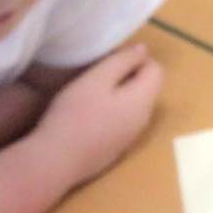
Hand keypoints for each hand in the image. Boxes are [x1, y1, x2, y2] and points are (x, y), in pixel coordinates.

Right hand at [33, 43, 163, 188]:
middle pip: (146, 88)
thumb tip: (143, 50)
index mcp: (144, 100)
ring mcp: (131, 137)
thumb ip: (122, 61)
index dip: (135, 60)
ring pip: (133, 105)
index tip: (108, 63)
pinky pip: (121, 122)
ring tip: (89, 95)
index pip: (156, 69)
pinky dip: (110, 114)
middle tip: (96, 77)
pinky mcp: (116, 149)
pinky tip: (87, 117)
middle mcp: (144, 120)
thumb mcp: (96, 79)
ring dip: (117, 95)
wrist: (56, 162)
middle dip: (126, 77)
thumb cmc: (75, 114)